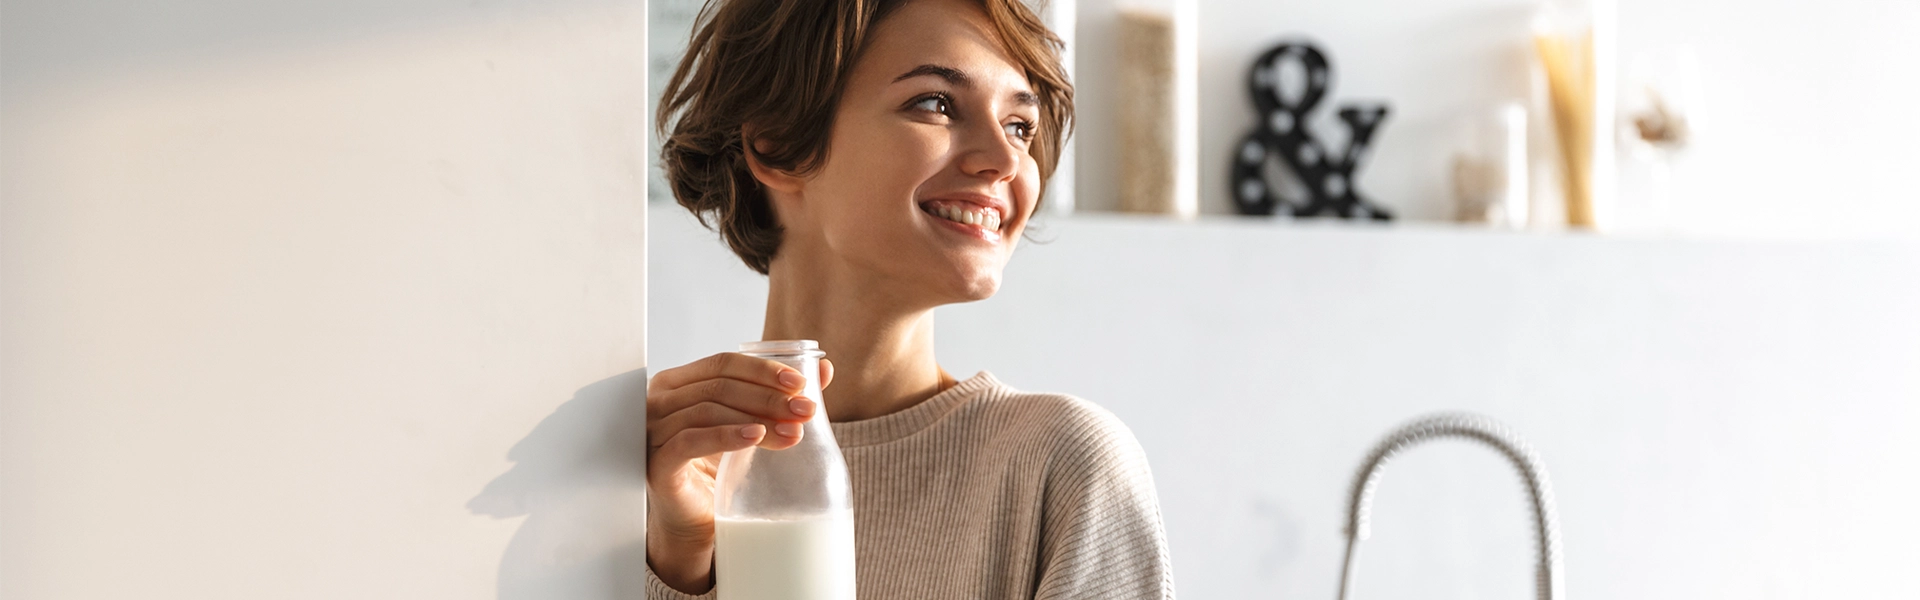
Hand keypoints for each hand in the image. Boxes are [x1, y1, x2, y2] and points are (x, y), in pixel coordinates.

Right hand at [644, 352, 834, 592]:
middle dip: (769, 397)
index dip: (763, 370)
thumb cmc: (718, 467)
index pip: (723, 363)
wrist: (696, 519)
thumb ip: (782, 396)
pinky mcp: (658, 463)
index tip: (801, 383)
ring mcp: (654, 431)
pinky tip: (756, 437)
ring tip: (792, 431)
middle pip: (719, 386)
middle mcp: (660, 401)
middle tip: (805, 409)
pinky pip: (691, 441)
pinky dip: (726, 435)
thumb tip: (825, 369)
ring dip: (756, 417)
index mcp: (679, 382)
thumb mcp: (752, 423)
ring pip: (709, 410)